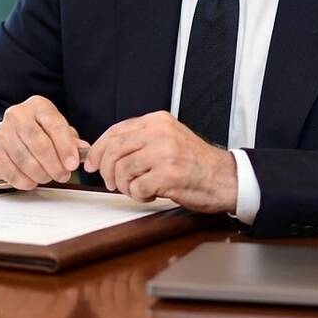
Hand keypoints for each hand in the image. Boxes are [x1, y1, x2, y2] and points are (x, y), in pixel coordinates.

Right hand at [0, 95, 88, 189]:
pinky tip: (34, 180)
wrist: (10, 138)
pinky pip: (12, 172)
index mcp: (38, 106)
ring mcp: (2, 134)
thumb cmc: (40, 133)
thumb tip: (83, 150)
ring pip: (25, 160)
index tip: (73, 164)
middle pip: (38, 143)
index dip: (65, 146)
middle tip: (63, 175)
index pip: (54, 124)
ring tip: (50, 177)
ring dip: (41, 174)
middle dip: (54, 164)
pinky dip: (26, 181)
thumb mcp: (57, 130)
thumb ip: (71, 140)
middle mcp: (17, 115)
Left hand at [83, 111, 237, 213]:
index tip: (91, 162)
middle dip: (106, 171)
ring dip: (125, 186)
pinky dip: (139, 196)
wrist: (225, 178)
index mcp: (158, 121)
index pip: (116, 131)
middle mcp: (160, 133)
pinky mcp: (169, 175)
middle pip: (114, 150)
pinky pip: (137, 187)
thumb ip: (141, 140)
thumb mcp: (169, 139)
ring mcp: (165, 153)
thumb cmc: (196, 163)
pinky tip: (151, 194)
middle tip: (112, 183)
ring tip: (138, 189)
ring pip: (122, 170)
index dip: (99, 149)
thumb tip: (105, 151)